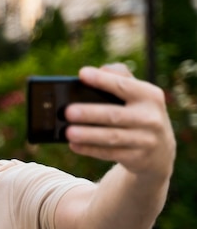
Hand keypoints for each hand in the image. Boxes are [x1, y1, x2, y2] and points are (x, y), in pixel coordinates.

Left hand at [65, 64, 175, 180]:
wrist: (160, 150)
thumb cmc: (139, 113)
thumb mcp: (138, 95)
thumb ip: (120, 77)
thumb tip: (101, 70)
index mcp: (149, 96)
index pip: (123, 86)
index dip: (102, 80)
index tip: (82, 74)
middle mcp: (150, 117)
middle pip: (115, 115)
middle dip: (90, 113)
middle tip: (68, 111)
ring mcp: (145, 140)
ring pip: (112, 137)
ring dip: (88, 135)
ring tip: (68, 132)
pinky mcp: (137, 158)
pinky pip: (109, 154)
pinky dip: (90, 150)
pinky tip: (74, 145)